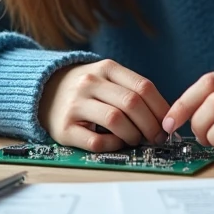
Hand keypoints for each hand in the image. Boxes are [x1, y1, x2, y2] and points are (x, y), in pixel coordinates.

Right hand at [38, 59, 170, 151]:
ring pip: (115, 120)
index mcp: (106, 68)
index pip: (143, 87)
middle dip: (151, 125)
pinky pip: (96, 141)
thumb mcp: (108, 78)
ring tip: (135, 139)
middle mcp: (89, 83)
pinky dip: (112, 145)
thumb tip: (165, 117)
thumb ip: (133, 91)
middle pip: (132, 103)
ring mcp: (75, 105)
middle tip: (156, 137)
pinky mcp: (64, 128)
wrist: (45, 92)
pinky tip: (116, 142)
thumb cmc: (88, 90)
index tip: (168, 124)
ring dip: (133, 135)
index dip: (161, 108)